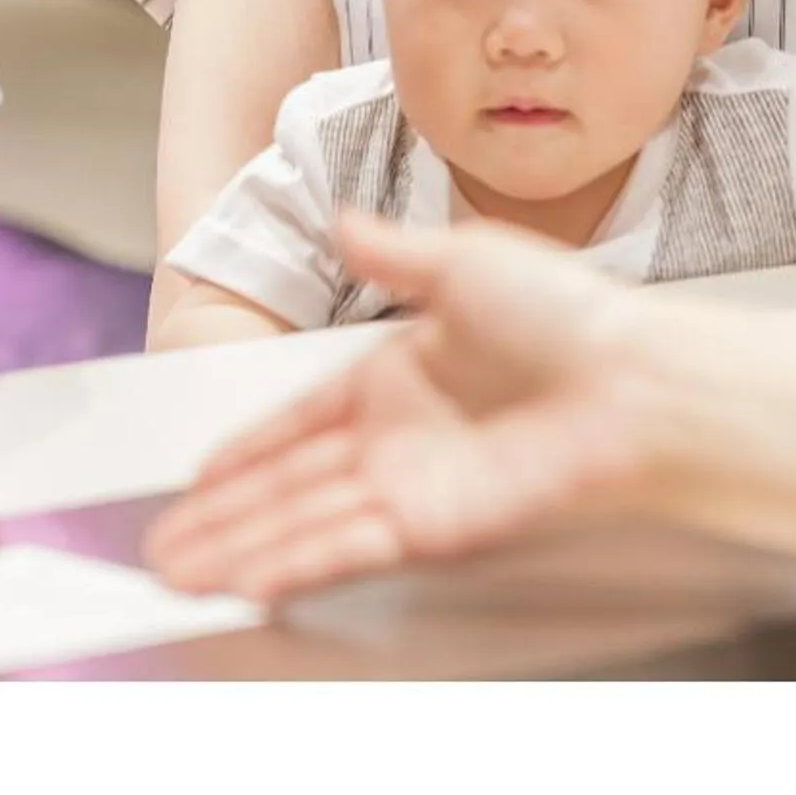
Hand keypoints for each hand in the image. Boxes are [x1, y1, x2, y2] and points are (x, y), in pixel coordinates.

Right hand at [146, 215, 656, 604]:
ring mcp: (415, 485)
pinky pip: (348, 546)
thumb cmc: (572, 314)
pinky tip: (248, 579)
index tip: (198, 474)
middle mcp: (401, 438)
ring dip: (241, 549)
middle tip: (161, 544)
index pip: (302, 420)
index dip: (248, 449)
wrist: (634, 376)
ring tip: (178, 573)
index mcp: (401, 374)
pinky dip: (294, 562)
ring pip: (306, 522)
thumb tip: (341, 216)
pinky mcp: (436, 524)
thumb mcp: (468, 261)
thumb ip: (396, 254)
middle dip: (223, 517)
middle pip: (291, 484)